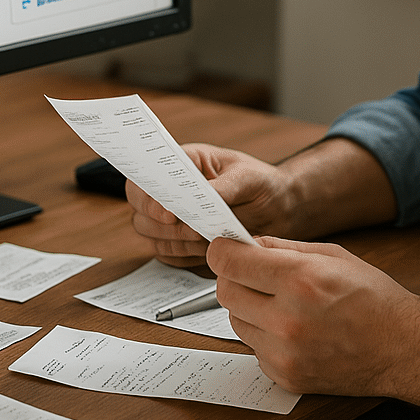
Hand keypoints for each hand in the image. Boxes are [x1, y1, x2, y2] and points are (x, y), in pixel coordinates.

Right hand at [126, 144, 294, 266]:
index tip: (169, 212)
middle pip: (140, 212)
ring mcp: (173, 219)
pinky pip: (169, 255)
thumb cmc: (260, 183)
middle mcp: (171, 191)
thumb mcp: (247, 178)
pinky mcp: (181, 242)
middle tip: (194, 229)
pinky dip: (185, 255)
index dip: (147, 197)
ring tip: (207, 237)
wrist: (279, 209)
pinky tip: (208, 248)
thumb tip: (203, 197)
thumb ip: (223, 187)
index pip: (143, 178)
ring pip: (152, 236)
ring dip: (176, 241)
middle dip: (163, 225)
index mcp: (181, 164)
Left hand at [206, 234, 419, 396]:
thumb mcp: (332, 256)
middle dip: (234, 278)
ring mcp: (285, 353)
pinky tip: (293, 330)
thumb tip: (246, 242)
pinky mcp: (285, 376)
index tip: (225, 249)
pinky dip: (265, 336)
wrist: (402, 347)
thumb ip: (283, 247)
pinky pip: (254, 348)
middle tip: (254, 275)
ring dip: (249, 309)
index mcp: (300, 280)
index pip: (230, 262)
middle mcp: (287, 319)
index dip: (223, 252)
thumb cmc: (373, 298)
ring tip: (282, 304)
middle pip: (225, 292)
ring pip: (236, 321)